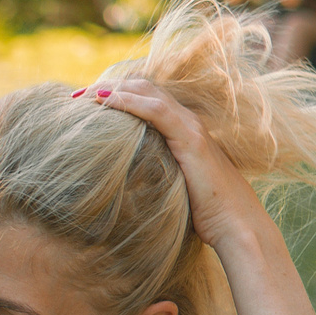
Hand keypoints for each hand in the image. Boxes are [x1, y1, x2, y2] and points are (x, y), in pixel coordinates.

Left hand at [86, 78, 271, 253]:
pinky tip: (104, 101)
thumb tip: (132, 187)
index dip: (118, 94)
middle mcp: (189, 122)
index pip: (148, 98)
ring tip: (82, 95)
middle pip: (143, 87)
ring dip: (112, 89)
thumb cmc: (210, 216)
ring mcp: (191, 128)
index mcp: (185, 131)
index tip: (88, 103)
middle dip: (109, 87)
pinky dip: (127, 101)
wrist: (238, 227)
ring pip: (147, 91)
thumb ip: (160, 178)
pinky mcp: (191, 139)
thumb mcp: (178, 189)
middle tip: (77, 96)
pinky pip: (155, 110)